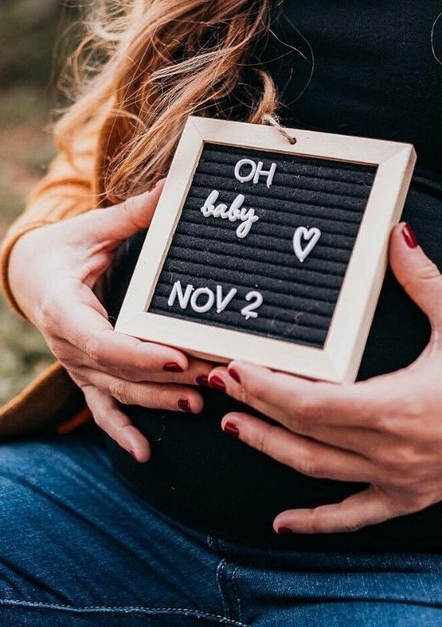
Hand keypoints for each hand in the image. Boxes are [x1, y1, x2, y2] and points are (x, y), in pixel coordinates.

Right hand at [8, 181, 213, 461]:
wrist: (31, 274)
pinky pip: (102, 409)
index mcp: (65, 307)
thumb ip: (131, 215)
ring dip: (156, 402)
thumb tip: (173, 187)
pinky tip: (145, 453)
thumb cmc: (64, 249)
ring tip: (198, 404)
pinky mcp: (86, 374)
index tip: (178, 356)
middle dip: (165, 379)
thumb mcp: (93, 229)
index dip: (138, 354)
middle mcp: (68, 344)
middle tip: (212, 379)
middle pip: (118, 372)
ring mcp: (76, 365)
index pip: (101, 341)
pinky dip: (121, 431)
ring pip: (117, 393)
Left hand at [209, 223, 441, 533]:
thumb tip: (396, 232)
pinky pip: (353, 514)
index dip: (269, 387)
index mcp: (398, 406)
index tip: (237, 368)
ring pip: (316, 471)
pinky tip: (282, 523)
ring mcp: (397, 479)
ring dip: (270, 448)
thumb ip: (422, 278)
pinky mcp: (407, 497)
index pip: (313, 403)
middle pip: (305, 432)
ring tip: (232, 426)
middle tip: (220, 384)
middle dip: (257, 406)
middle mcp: (391, 449)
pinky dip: (316, 521)